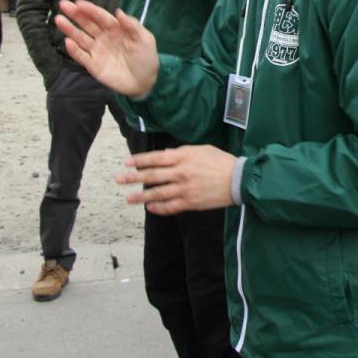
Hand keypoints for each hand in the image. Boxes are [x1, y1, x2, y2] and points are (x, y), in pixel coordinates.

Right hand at [54, 0, 158, 97]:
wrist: (144, 83)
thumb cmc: (146, 58)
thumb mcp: (145, 39)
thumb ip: (132, 26)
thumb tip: (118, 11)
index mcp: (117, 29)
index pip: (101, 17)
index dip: (90, 10)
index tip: (78, 2)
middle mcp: (104, 38)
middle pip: (88, 24)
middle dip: (76, 14)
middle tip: (63, 5)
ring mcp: (97, 51)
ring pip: (81, 38)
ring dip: (70, 29)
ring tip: (59, 20)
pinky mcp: (93, 65)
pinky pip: (81, 56)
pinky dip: (74, 50)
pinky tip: (67, 42)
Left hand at [116, 145, 238, 214]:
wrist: (238, 179)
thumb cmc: (221, 161)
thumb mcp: (202, 149)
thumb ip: (182, 152)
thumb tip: (164, 156)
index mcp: (183, 157)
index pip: (155, 159)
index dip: (139, 160)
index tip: (127, 162)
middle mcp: (181, 172)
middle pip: (151, 176)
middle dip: (133, 178)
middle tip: (119, 179)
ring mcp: (184, 189)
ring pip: (157, 193)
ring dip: (141, 197)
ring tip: (128, 198)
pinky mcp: (190, 202)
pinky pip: (170, 207)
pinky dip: (158, 208)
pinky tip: (150, 208)